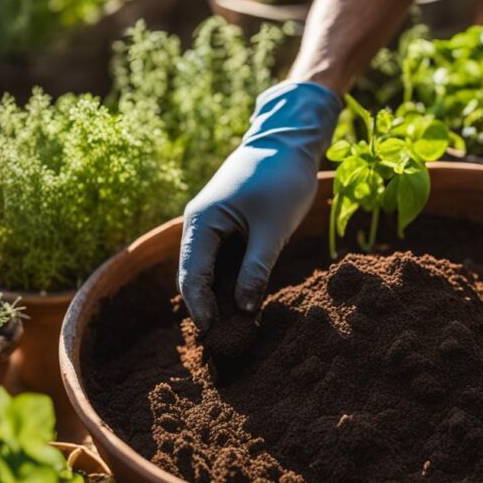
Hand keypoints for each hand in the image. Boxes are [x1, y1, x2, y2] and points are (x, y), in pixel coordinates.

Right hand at [178, 82, 341, 330]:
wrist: (289, 140)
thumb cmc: (281, 178)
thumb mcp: (272, 229)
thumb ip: (257, 270)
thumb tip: (247, 309)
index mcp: (202, 222)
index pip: (193, 275)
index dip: (201, 308)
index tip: (215, 335)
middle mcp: (199, 225)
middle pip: (195, 277)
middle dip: (208, 308)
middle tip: (225, 342)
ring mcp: (211, 225)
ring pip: (209, 270)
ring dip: (219, 297)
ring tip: (236, 328)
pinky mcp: (227, 225)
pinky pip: (222, 260)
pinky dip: (230, 282)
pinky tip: (244, 303)